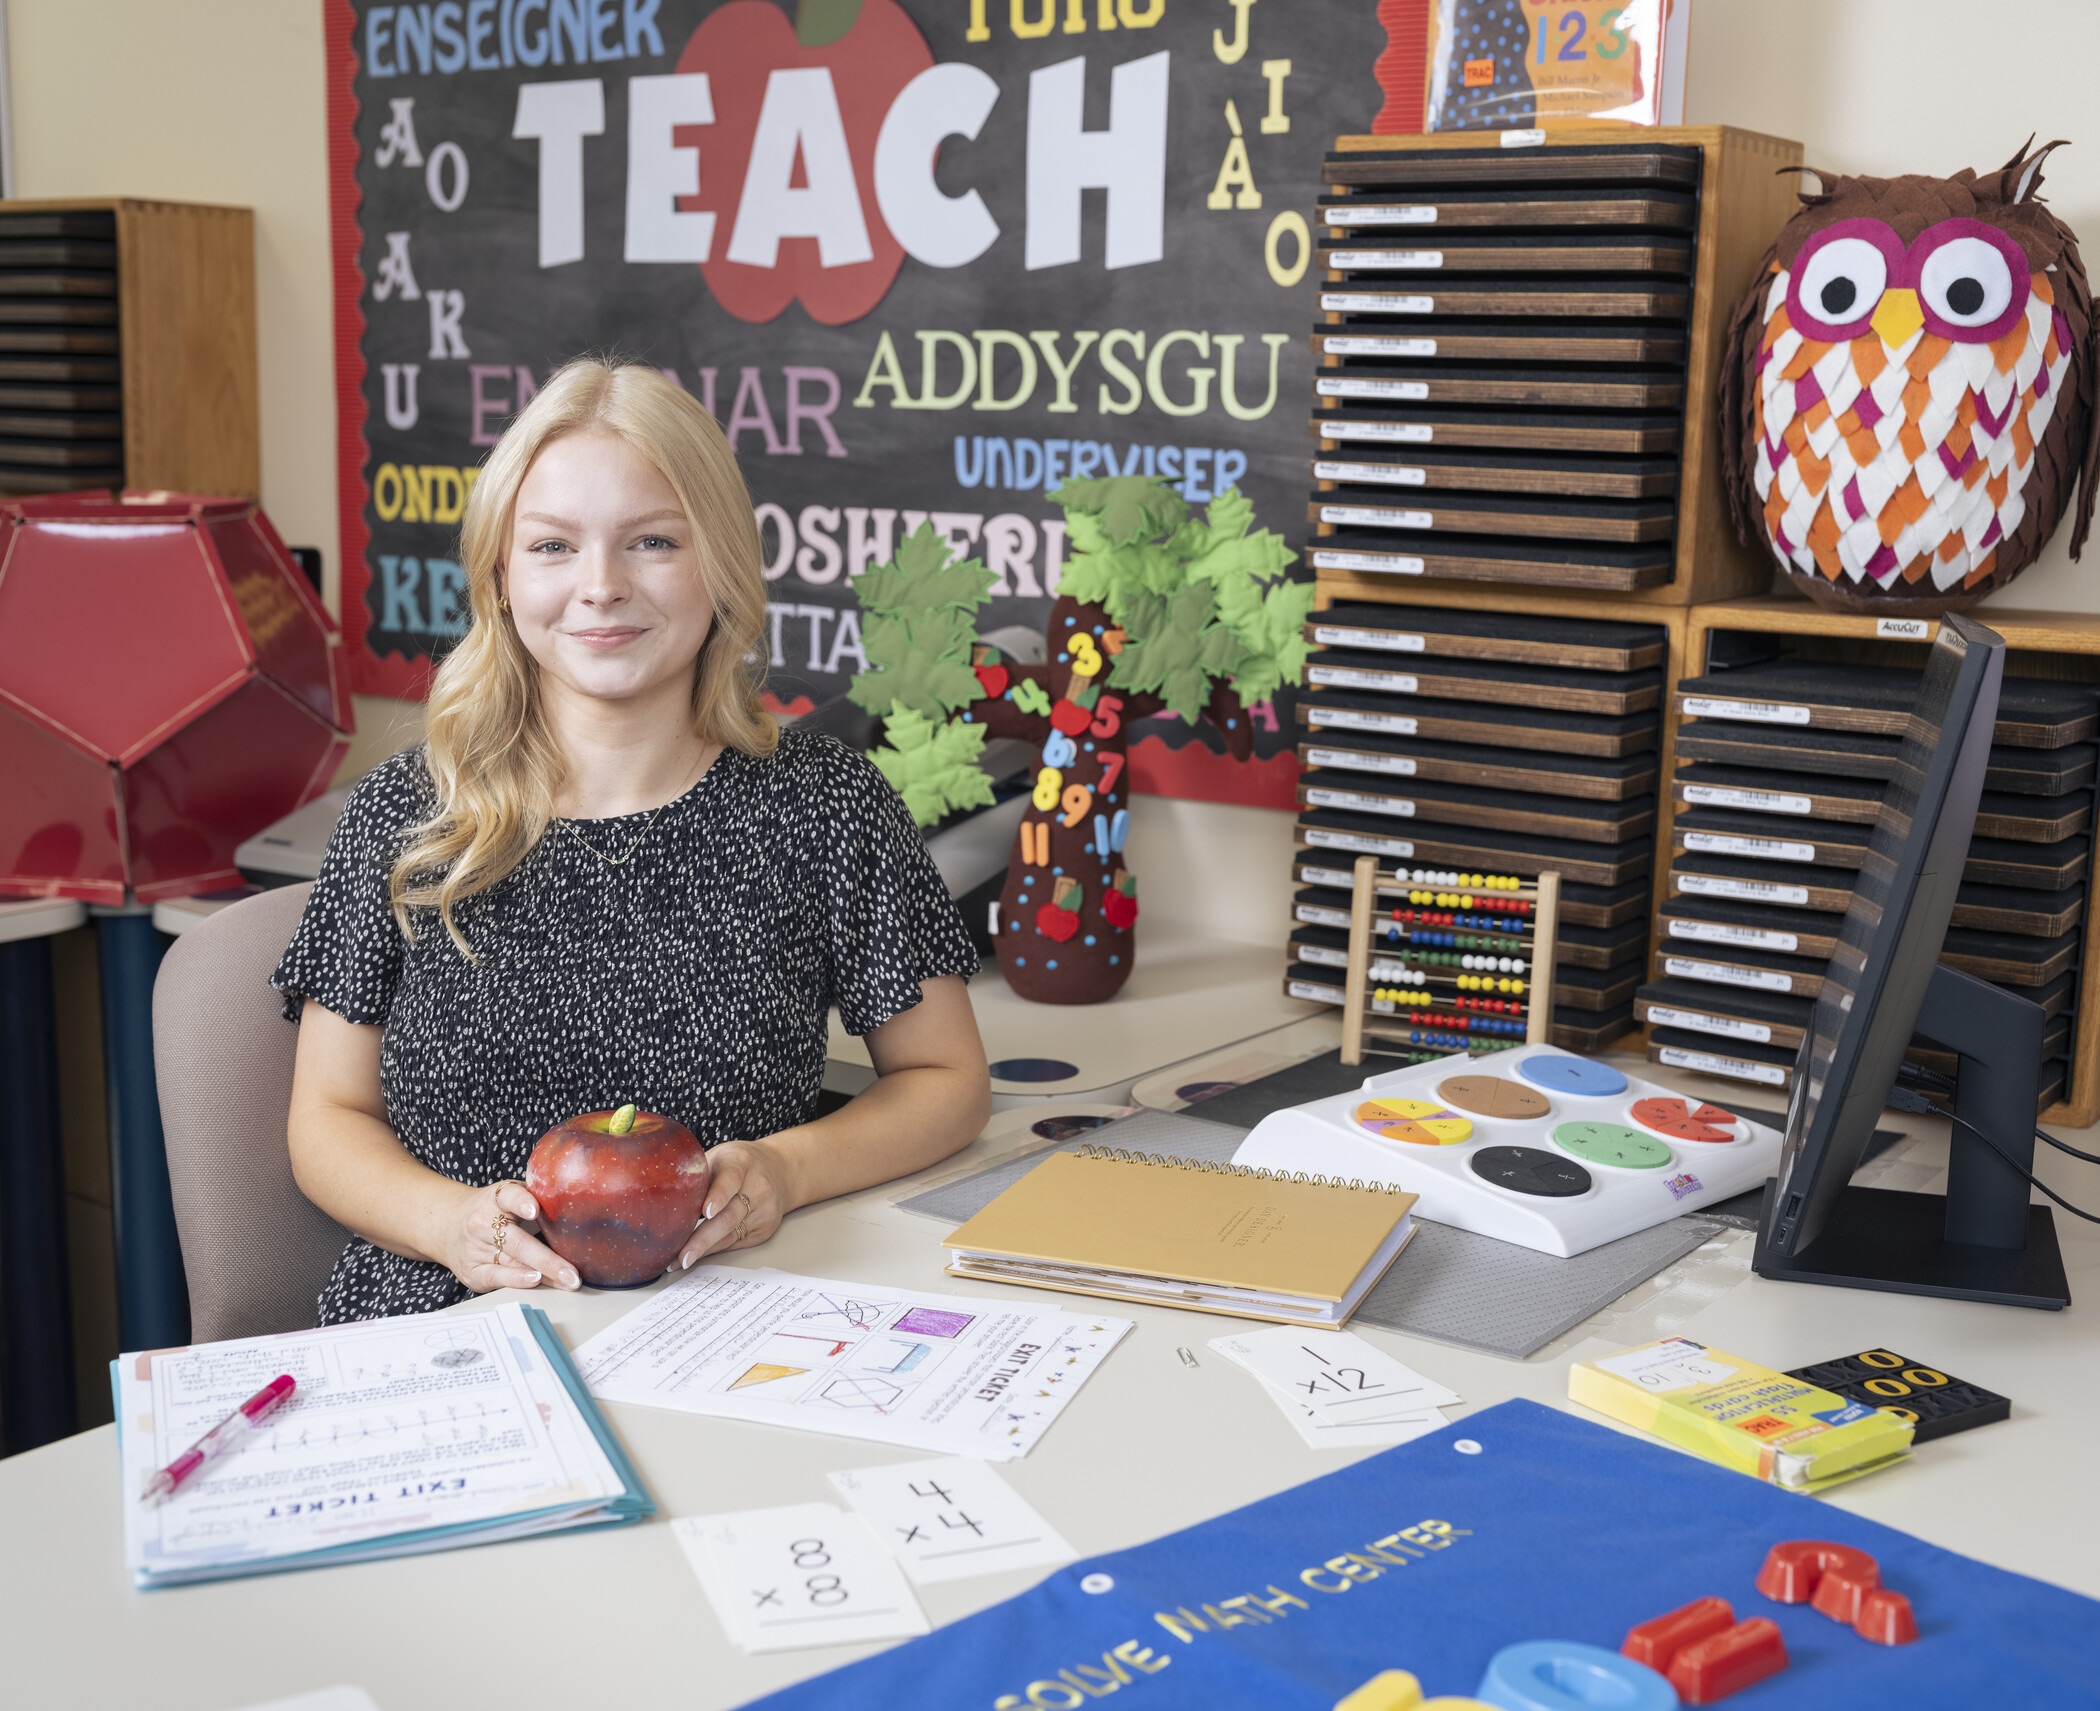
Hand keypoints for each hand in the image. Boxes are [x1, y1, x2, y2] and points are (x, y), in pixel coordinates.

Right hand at [434, 1179, 580, 1293]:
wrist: (448, 1224)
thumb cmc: (493, 1209)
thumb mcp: (509, 1195)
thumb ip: (537, 1199)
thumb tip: (581, 1208)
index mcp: (496, 1198)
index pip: (509, 1196)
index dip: (522, 1202)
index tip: (535, 1211)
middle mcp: (482, 1222)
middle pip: (517, 1243)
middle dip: (548, 1260)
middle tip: (574, 1273)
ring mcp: (475, 1248)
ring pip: (513, 1264)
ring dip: (544, 1275)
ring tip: (567, 1282)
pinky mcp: (472, 1270)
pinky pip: (497, 1277)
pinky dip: (517, 1280)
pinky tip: (535, 1281)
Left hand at [678, 1140, 790, 1268]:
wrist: (779, 1170)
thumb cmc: (737, 1164)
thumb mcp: (719, 1156)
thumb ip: (698, 1174)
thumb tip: (660, 1196)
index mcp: (741, 1161)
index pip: (731, 1179)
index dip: (718, 1195)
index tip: (705, 1212)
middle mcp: (758, 1186)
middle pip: (729, 1216)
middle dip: (703, 1238)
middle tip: (681, 1255)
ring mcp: (765, 1209)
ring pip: (731, 1234)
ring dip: (704, 1250)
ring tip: (680, 1260)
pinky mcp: (765, 1228)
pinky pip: (735, 1242)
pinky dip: (714, 1250)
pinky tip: (697, 1255)